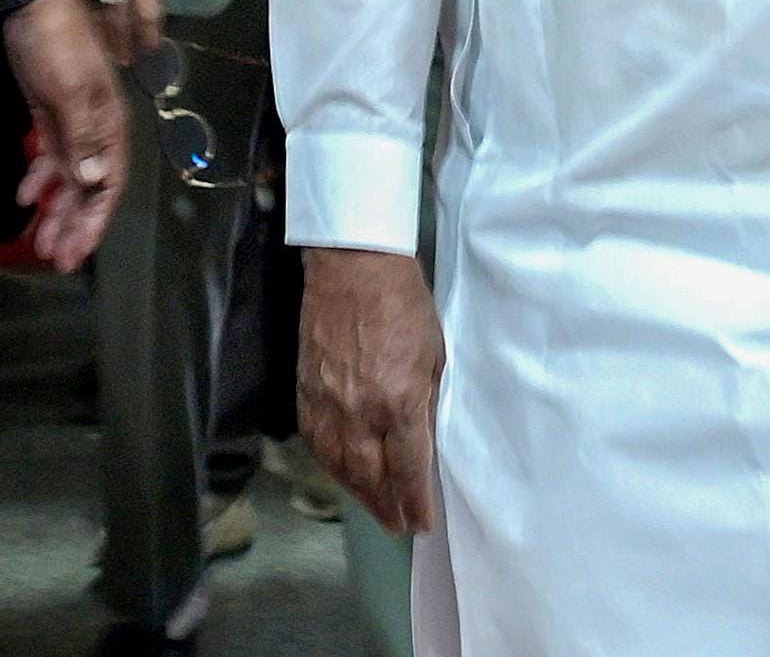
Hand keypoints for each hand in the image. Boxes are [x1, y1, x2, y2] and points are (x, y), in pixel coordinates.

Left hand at [4, 0, 125, 269]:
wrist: (36, 2)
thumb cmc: (57, 45)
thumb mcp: (70, 90)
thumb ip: (84, 136)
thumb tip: (96, 180)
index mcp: (108, 124)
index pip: (108, 183)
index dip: (95, 220)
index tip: (76, 253)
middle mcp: (96, 128)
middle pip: (91, 187)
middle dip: (75, 225)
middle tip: (56, 259)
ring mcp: (73, 121)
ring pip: (70, 177)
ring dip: (58, 209)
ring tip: (40, 241)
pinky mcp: (51, 114)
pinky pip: (51, 157)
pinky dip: (41, 179)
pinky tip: (26, 195)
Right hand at [300, 247, 444, 534]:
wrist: (354, 270)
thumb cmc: (405, 305)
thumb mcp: (434, 354)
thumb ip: (426, 402)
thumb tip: (421, 439)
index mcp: (399, 401)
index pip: (408, 468)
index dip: (415, 501)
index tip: (421, 523)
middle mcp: (360, 413)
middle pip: (371, 477)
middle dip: (387, 507)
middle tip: (398, 527)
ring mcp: (328, 407)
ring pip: (340, 468)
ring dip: (359, 494)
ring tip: (375, 509)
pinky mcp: (305, 396)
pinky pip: (317, 446)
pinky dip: (332, 468)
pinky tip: (344, 476)